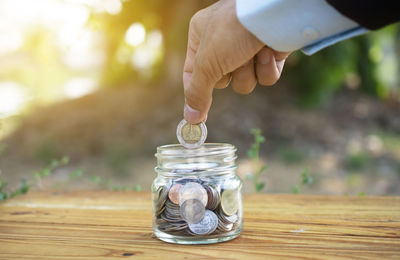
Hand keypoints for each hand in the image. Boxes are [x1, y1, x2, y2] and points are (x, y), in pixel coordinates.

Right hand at [183, 0, 290, 123]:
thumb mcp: (207, 64)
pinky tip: (268, 51)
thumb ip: (197, 92)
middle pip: (221, 80)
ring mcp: (248, 47)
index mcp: (200, 36)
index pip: (192, 72)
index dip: (196, 91)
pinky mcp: (271, 52)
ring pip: (245, 81)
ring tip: (251, 52)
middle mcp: (223, 41)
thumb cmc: (232, 30)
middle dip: (229, 74)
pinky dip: (267, 68)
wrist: (271, 13)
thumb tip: (191, 119)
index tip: (198, 115)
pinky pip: (266, 76)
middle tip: (231, 61)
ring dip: (248, 72)